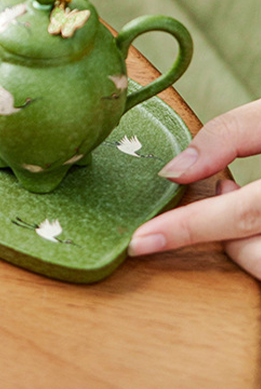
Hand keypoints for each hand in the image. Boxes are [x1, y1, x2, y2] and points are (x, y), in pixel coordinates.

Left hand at [128, 99, 260, 277]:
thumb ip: (233, 133)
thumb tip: (176, 171)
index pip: (245, 214)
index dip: (188, 229)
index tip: (140, 242)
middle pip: (258, 254)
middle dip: (223, 231)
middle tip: (227, 185)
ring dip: (246, 245)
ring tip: (247, 198)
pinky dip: (259, 250)